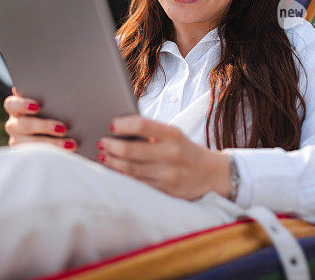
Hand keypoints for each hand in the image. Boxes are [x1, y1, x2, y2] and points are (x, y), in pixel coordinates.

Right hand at [3, 87, 76, 150]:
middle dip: (44, 127)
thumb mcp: (55, 105)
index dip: (22, 104)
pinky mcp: (26, 157)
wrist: (65, 135)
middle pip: (21, 125)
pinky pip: (34, 158)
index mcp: (18, 108)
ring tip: (71, 145)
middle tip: (63, 128)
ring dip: (51, 144)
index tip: (37, 106)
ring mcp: (18, 141)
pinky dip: (51, 156)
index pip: (12, 104)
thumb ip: (53, 100)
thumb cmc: (60, 113)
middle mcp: (15, 124)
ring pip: (28, 144)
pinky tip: (66, 154)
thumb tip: (63, 93)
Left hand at [98, 116, 231, 199]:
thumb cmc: (186, 150)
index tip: (111, 125)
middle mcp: (170, 154)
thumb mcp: (174, 135)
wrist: (212, 175)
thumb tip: (118, 131)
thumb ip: (151, 133)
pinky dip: (122, 176)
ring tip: (103, 155)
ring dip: (112, 162)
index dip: (122, 124)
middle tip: (101, 142)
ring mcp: (167, 175)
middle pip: (130, 150)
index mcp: (173, 135)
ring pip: (129, 169)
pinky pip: (137, 183)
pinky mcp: (165, 191)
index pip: (141, 125)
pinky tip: (115, 170)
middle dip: (111, 146)